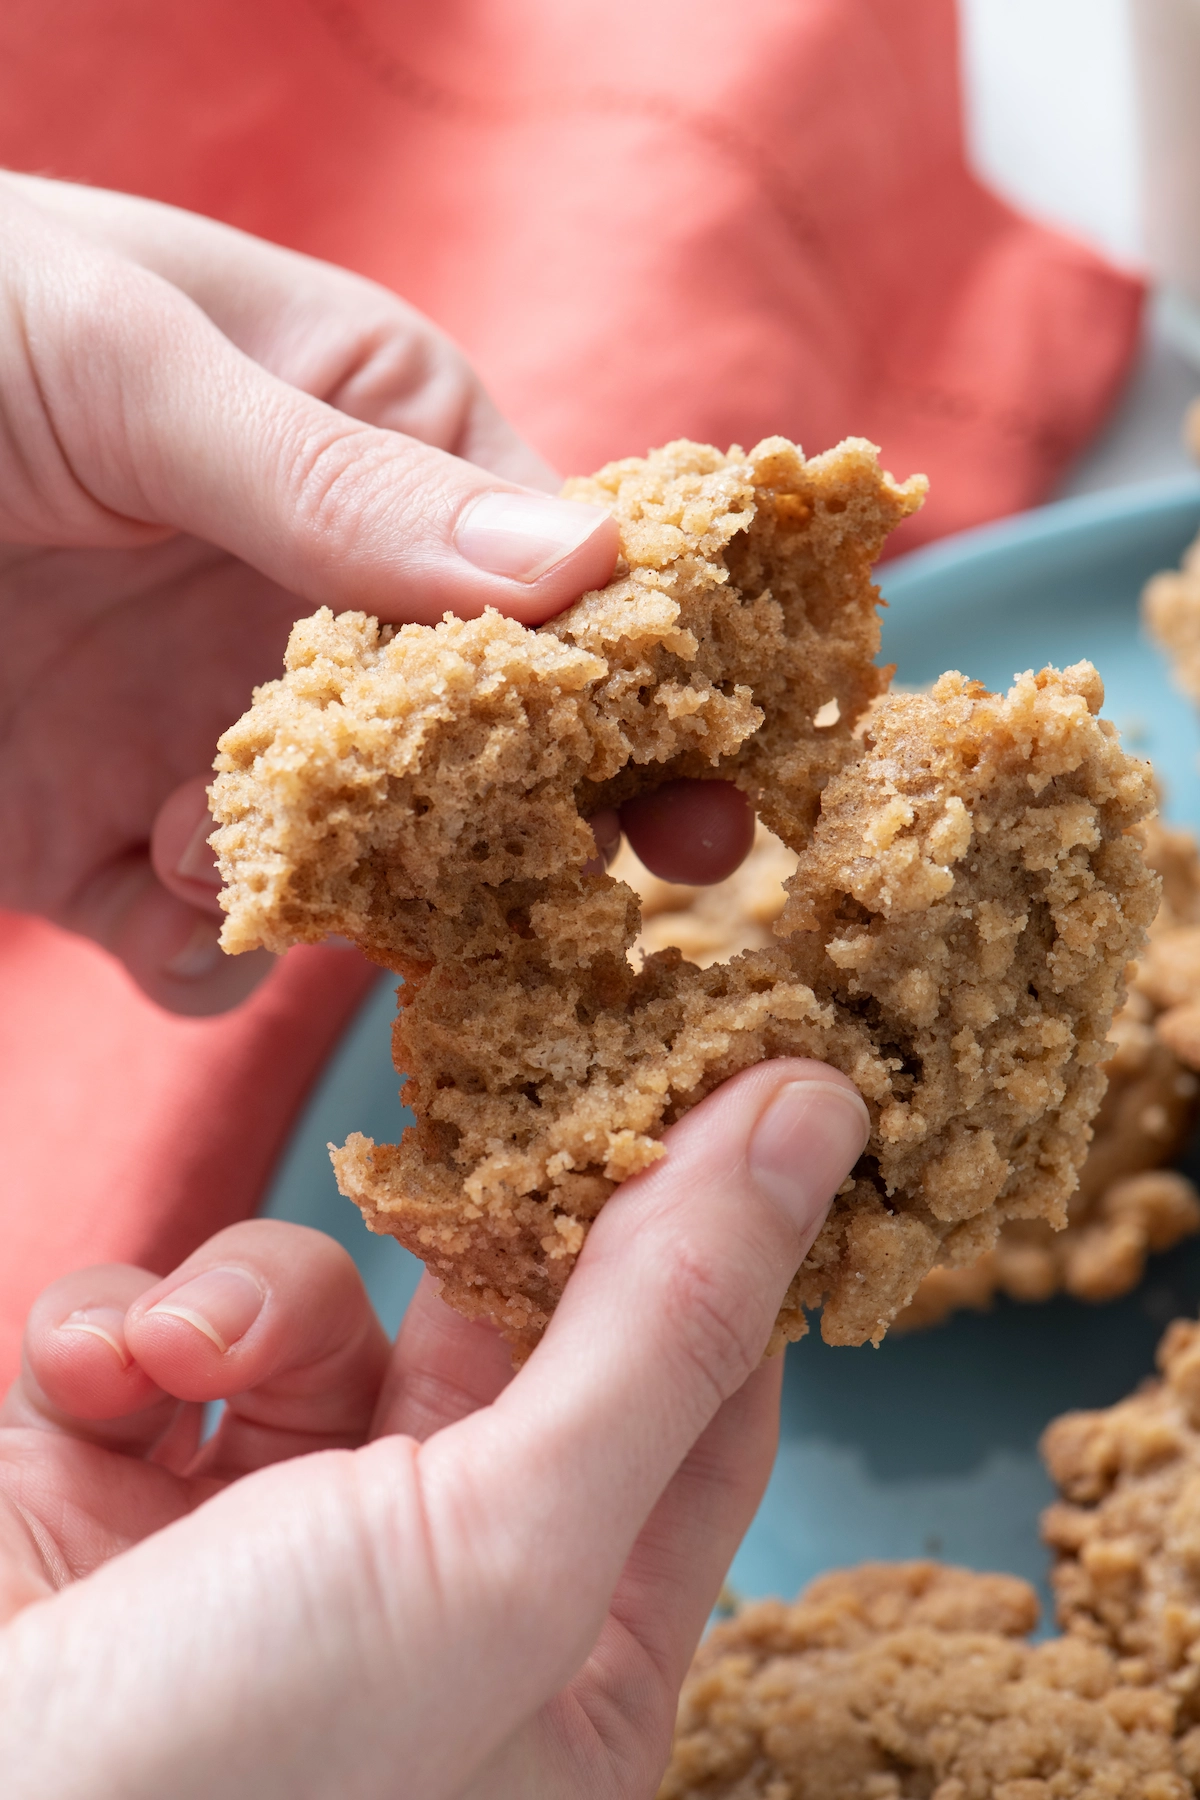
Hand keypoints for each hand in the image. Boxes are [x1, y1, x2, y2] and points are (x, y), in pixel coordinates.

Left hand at [0, 174, 620, 1014]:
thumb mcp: (132, 359)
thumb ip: (337, 480)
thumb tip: (584, 563)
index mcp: (372, 448)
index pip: (554, 572)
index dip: (636, 674)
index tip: (702, 766)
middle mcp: (317, 604)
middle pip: (485, 747)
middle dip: (540, 821)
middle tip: (610, 881)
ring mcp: (222, 731)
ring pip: (366, 868)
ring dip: (346, 890)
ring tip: (236, 838)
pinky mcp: (111, 838)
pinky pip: (209, 944)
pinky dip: (211, 954)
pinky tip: (168, 893)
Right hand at [0, 1061, 867, 1798]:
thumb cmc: (228, 1776)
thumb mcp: (501, 1549)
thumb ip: (662, 1330)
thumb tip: (814, 1123)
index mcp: (570, 1662)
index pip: (704, 1401)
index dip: (730, 1237)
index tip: (743, 1074)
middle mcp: (431, 1600)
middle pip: (513, 1331)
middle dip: (491, 1217)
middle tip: (512, 1078)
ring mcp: (265, 1539)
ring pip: (317, 1306)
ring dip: (254, 1300)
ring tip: (192, 1362)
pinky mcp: (116, 1486)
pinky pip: (163, 1330)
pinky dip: (125, 1331)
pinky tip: (92, 1388)